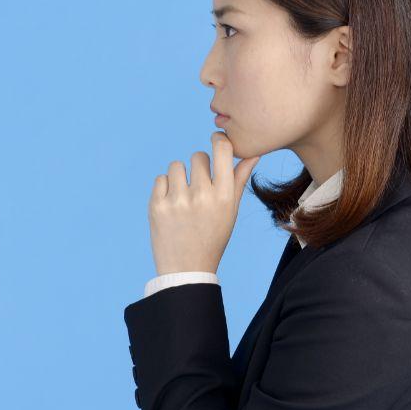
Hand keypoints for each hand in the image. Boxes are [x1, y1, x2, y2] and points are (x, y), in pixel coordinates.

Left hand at [147, 132, 260, 275]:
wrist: (186, 269)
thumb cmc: (213, 237)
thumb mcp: (231, 210)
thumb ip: (239, 179)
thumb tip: (253, 154)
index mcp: (224, 196)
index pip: (222, 149)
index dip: (218, 140)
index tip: (215, 142)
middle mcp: (202, 195)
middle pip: (198, 156)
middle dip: (198, 168)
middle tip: (199, 189)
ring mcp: (177, 200)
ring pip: (177, 166)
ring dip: (180, 177)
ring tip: (184, 198)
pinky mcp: (157, 206)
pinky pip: (160, 179)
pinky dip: (165, 189)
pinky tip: (172, 206)